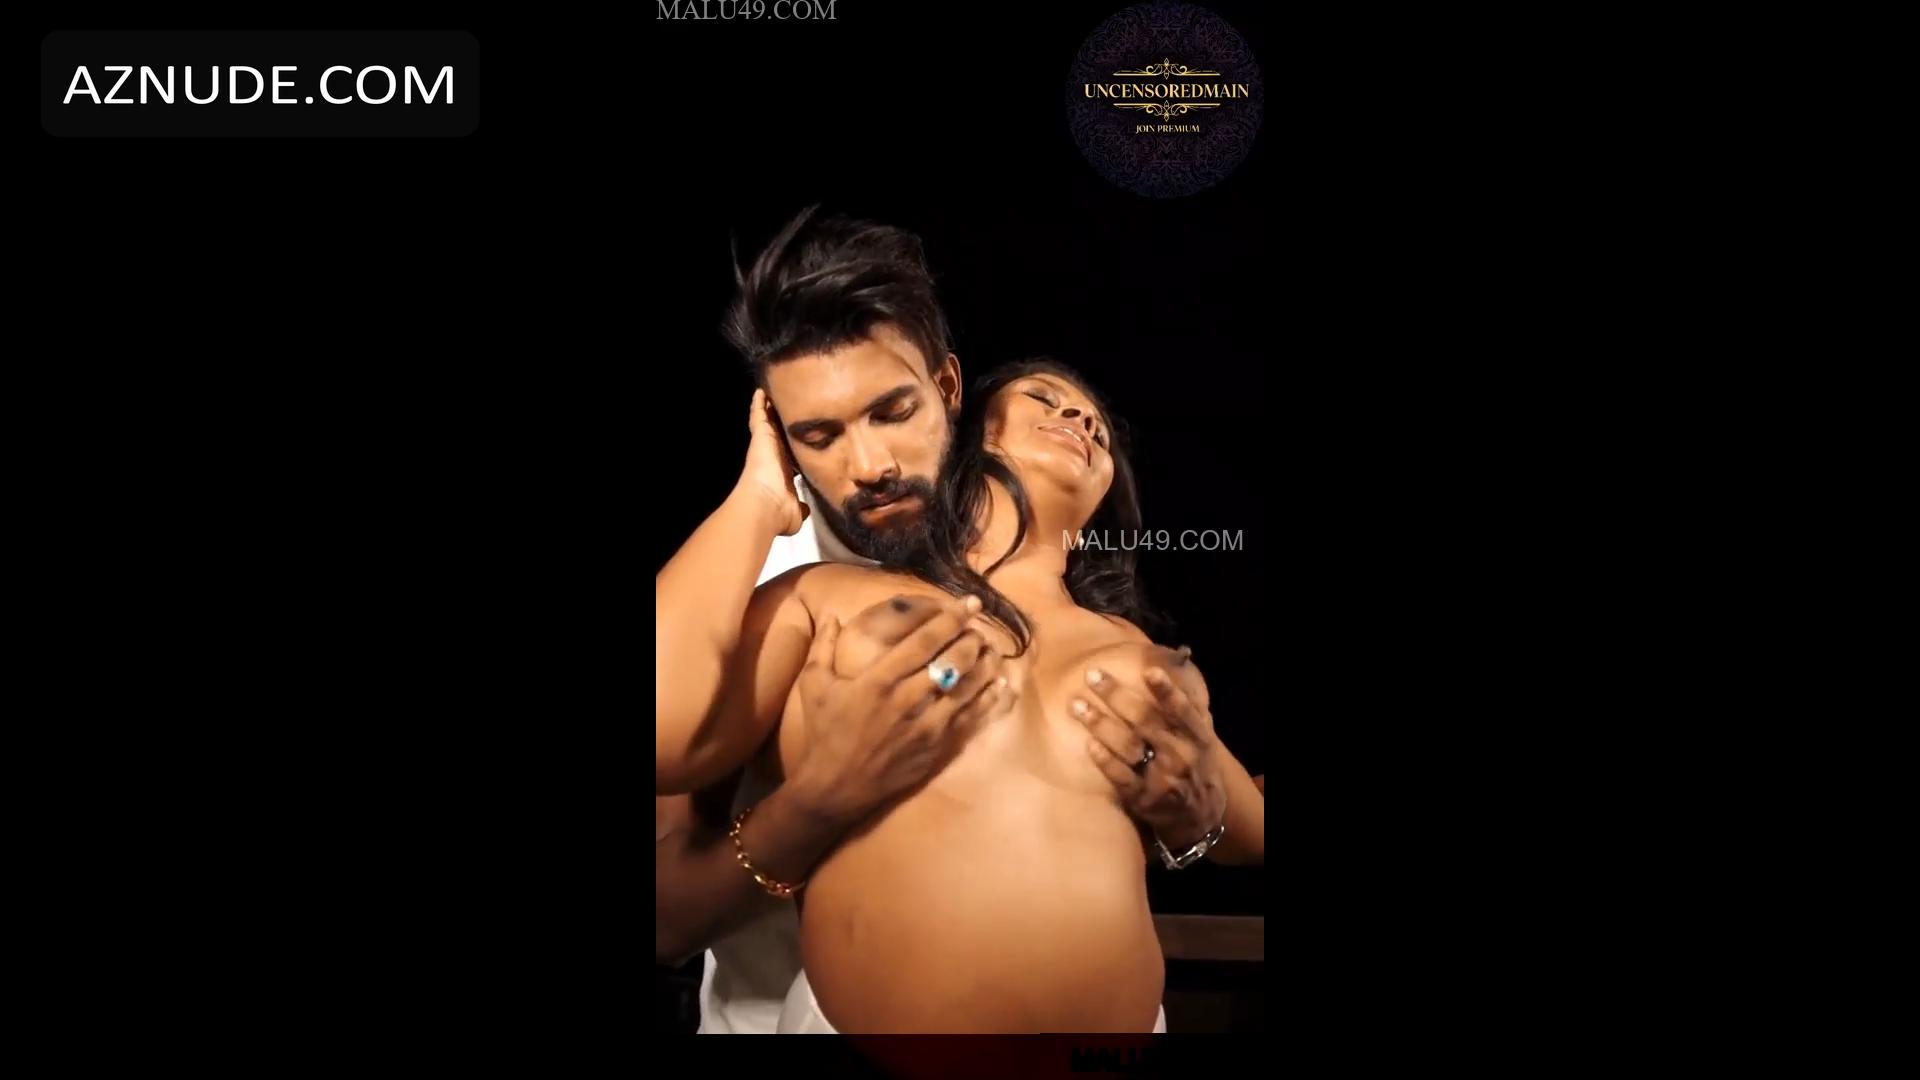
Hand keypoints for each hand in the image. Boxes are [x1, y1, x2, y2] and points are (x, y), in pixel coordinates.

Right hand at [736, 387, 806, 535]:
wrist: (766, 504)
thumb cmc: (780, 512)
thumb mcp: (796, 512)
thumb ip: (801, 507)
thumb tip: (804, 509)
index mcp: (783, 474)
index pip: (787, 457)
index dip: (792, 449)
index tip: (799, 441)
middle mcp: (773, 458)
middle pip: (778, 436)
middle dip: (782, 425)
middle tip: (787, 410)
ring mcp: (765, 445)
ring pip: (768, 423)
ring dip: (770, 410)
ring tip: (774, 394)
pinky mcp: (760, 435)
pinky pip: (758, 415)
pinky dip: (758, 403)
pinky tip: (760, 391)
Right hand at [787, 593, 1014, 824]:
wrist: (835, 788)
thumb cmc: (825, 734)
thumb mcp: (814, 686)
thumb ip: (822, 646)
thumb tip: (831, 614)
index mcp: (878, 680)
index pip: (923, 642)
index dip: (950, 619)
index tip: (969, 603)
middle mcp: (907, 700)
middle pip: (953, 661)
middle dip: (972, 639)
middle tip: (979, 627)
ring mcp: (926, 727)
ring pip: (968, 689)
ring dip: (984, 665)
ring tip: (992, 650)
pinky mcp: (937, 749)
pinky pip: (971, 720)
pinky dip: (989, 700)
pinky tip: (999, 685)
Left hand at [1071, 647, 1227, 853]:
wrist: (1200, 817)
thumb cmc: (1196, 765)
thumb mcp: (1201, 737)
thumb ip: (1188, 708)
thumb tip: (1173, 665)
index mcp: (1198, 737)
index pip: (1182, 710)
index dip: (1167, 691)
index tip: (1148, 671)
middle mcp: (1181, 756)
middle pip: (1146, 722)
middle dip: (1117, 695)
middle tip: (1092, 675)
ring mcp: (1162, 779)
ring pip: (1129, 747)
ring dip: (1100, 723)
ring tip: (1077, 705)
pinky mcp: (1143, 798)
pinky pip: (1121, 777)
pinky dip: (1105, 760)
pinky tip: (1089, 743)